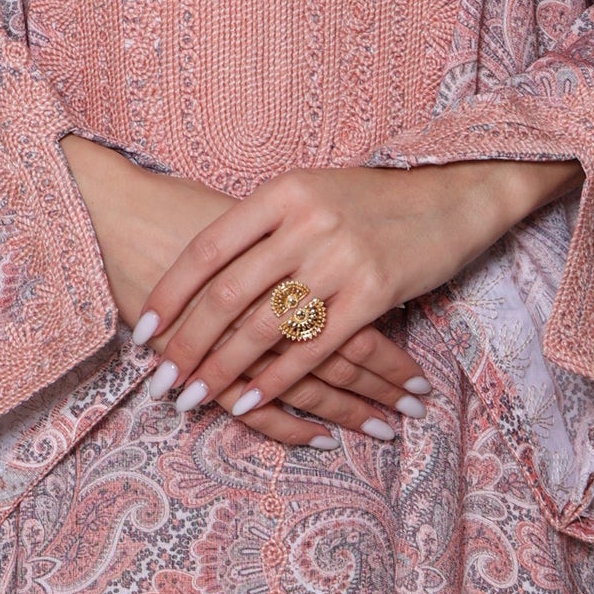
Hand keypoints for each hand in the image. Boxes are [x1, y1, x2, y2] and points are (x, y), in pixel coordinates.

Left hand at [60, 136, 434, 448]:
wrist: (450, 193)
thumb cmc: (371, 198)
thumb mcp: (310, 192)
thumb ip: (264, 225)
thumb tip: (207, 270)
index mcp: (282, 192)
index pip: (210, 248)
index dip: (172, 293)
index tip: (143, 330)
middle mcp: (306, 222)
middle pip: (229, 293)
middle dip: (189, 343)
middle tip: (159, 379)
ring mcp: (340, 257)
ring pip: (266, 325)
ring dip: (223, 370)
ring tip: (191, 398)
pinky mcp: (374, 292)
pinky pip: (313, 346)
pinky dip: (277, 379)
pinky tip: (248, 401)